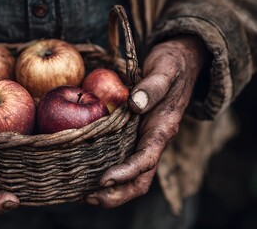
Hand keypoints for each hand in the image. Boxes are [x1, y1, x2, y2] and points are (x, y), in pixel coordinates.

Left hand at [86, 36, 207, 206]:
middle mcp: (154, 141)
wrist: (179, 64)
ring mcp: (144, 141)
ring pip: (132, 176)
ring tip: (84, 195)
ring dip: (111, 190)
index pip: (146, 159)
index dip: (126, 172)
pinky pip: (123, 161)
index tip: (104, 179)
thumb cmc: (171, 66)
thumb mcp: (165, 70)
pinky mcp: (134, 137)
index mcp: (163, 129)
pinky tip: (87, 175)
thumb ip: (153, 87)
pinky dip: (108, 174)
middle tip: (89, 198)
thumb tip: (135, 104)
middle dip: (117, 194)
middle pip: (140, 179)